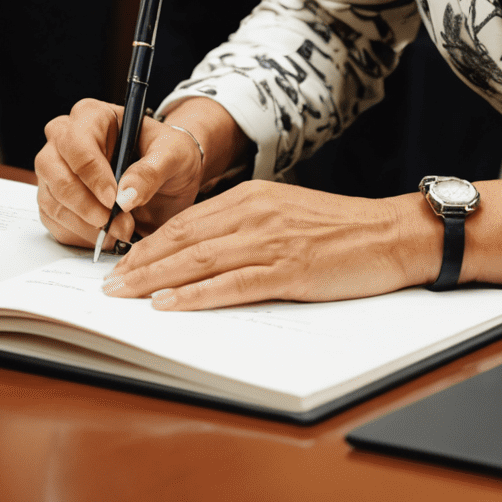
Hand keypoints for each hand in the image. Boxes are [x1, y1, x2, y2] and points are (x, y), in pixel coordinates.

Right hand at [36, 96, 241, 248]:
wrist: (171, 182)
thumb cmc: (170, 156)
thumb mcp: (174, 155)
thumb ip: (152, 171)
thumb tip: (126, 195)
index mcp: (93, 116)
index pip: (76, 141)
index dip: (91, 173)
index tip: (114, 199)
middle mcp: (67, 140)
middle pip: (52, 168)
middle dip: (84, 203)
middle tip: (116, 222)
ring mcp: (57, 171)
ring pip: (51, 199)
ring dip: (84, 224)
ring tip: (120, 231)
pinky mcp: (56, 200)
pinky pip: (53, 221)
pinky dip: (79, 235)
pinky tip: (106, 235)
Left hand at [102, 179, 435, 310]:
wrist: (390, 233)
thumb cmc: (342, 228)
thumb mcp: (287, 213)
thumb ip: (248, 225)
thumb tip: (205, 250)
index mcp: (253, 195)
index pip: (188, 220)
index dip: (152, 242)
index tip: (124, 260)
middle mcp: (256, 212)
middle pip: (185, 239)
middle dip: (142, 261)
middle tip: (110, 283)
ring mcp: (271, 240)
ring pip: (199, 260)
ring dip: (155, 279)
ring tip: (125, 295)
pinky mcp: (288, 269)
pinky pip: (231, 285)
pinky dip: (195, 296)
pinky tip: (169, 305)